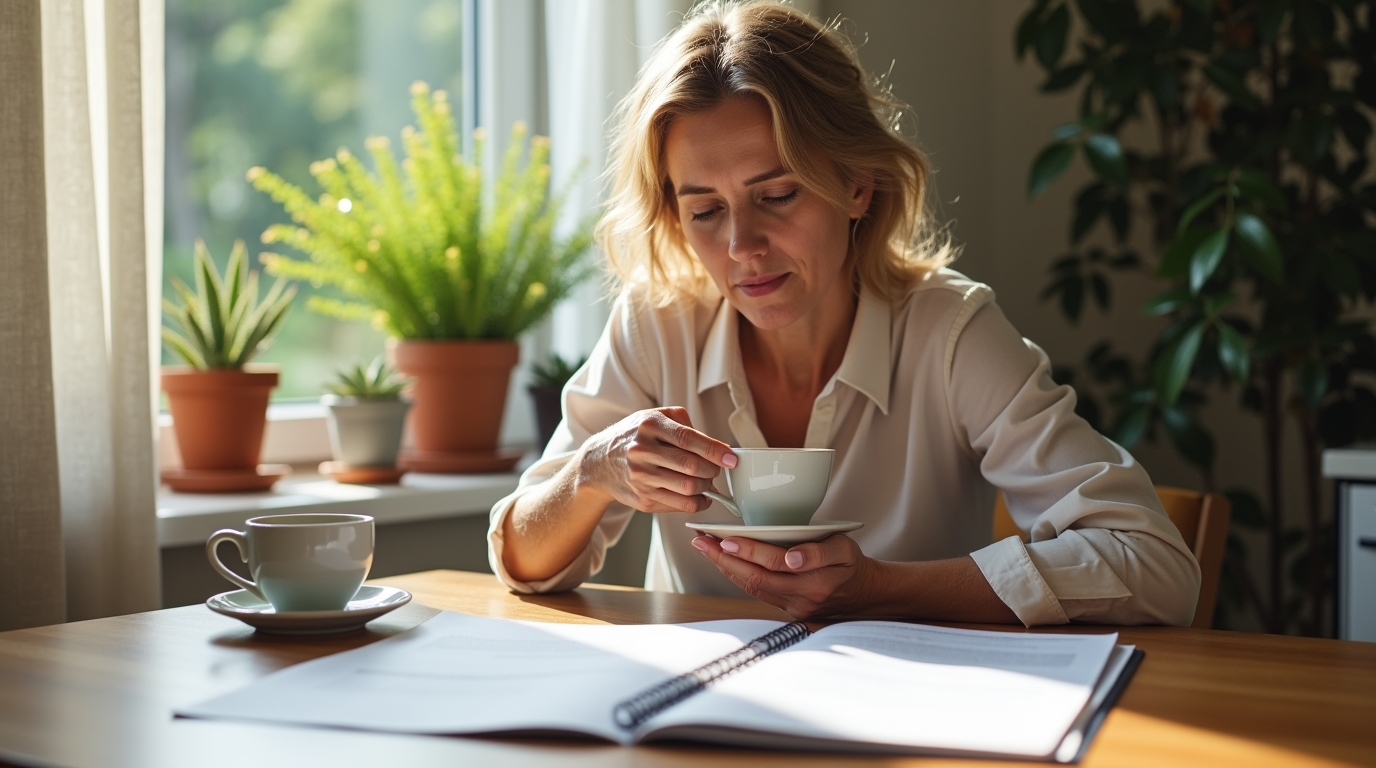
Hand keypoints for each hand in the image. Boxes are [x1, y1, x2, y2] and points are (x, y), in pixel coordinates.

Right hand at [576, 406, 736, 513]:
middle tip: (718, 469)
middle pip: (692, 466)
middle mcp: (642, 450)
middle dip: (713, 470)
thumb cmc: (634, 436)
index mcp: (649, 425)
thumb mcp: (653, 417)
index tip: (731, 458)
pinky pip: (681, 504)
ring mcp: (641, 477)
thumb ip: (684, 425)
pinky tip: (701, 496)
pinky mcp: (643, 498)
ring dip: (707, 487)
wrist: (598, 463)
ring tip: (708, 481)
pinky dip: (699, 502)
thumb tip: (717, 449)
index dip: (714, 450)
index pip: (688, 439)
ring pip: (689, 488)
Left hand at [690, 534, 878, 618]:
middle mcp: (800, 599)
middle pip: (754, 579)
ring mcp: (792, 608)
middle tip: (701, 540)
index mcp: (815, 581)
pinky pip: (757, 592)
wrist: (864, 595)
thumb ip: (819, 552)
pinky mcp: (787, 611)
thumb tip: (792, 559)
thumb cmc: (851, 565)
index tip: (724, 539)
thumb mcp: (845, 549)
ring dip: (726, 567)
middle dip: (723, 560)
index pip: (773, 565)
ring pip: (751, 588)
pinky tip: (724, 561)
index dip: (747, 552)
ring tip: (705, 547)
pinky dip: (737, 575)